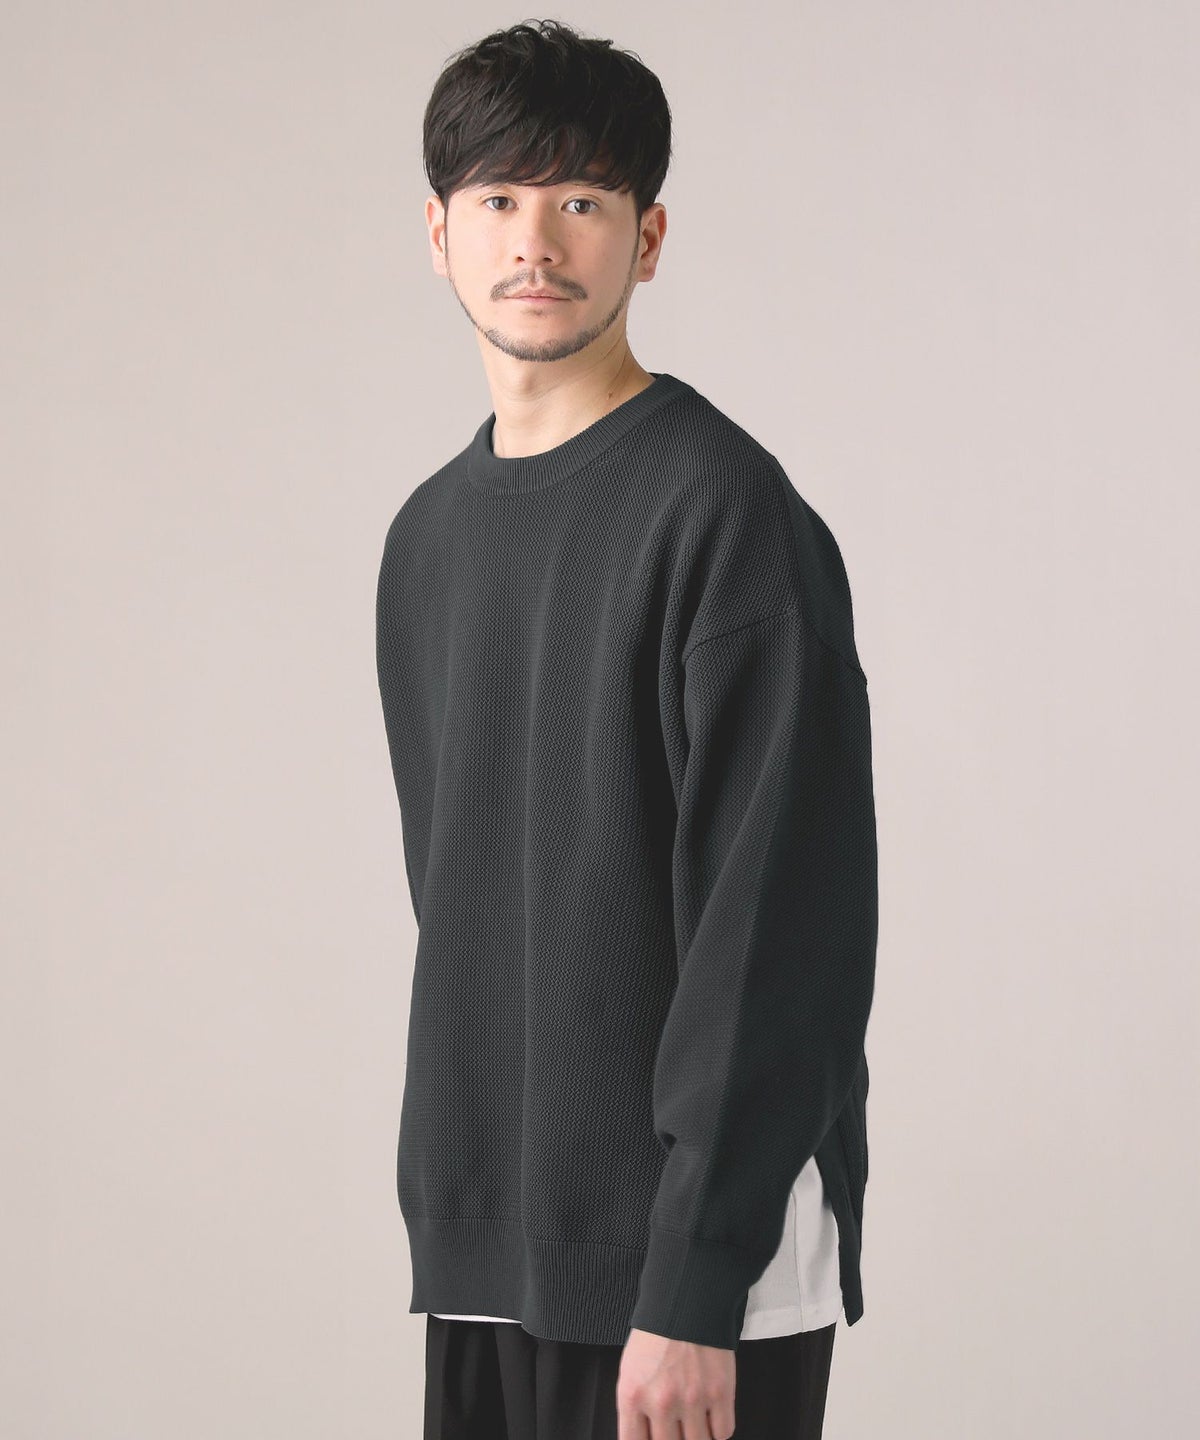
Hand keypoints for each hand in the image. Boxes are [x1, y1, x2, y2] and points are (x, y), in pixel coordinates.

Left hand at [616, 1326, 735, 1438]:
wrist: (688, 1300)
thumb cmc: (658, 1334)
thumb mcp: (631, 1370)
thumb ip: (634, 1409)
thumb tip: (644, 1437)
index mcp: (633, 1396)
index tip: (653, 1438)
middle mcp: (661, 1403)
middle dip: (673, 1438)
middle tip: (677, 1424)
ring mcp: (692, 1400)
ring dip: (697, 1435)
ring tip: (694, 1420)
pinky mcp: (720, 1394)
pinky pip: (723, 1432)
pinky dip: (718, 1428)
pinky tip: (712, 1415)